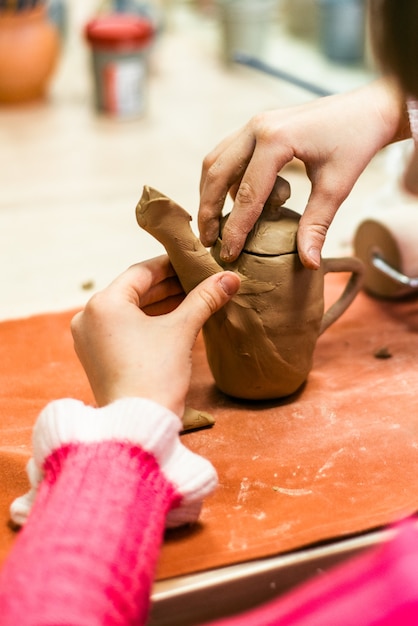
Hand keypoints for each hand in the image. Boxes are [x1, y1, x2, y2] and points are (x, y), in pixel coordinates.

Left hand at [71, 255, 239, 415]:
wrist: (137, 425)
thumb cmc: (155, 376)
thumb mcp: (181, 331)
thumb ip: (204, 299)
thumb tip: (230, 278)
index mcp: (103, 304)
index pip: (141, 272)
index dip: (172, 265)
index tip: (194, 263)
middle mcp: (89, 318)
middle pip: (135, 291)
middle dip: (169, 287)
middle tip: (199, 282)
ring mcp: (90, 340)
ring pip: (130, 311)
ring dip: (160, 305)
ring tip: (192, 300)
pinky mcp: (96, 358)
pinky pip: (124, 329)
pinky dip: (147, 323)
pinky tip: (174, 322)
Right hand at [199, 79, 407, 268]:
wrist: (369, 108)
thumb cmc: (356, 142)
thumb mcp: (337, 186)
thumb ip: (317, 224)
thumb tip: (307, 262)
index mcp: (276, 140)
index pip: (247, 193)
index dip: (236, 228)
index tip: (229, 254)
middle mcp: (256, 127)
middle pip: (217, 174)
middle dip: (209, 211)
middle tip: (208, 242)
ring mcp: (254, 124)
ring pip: (215, 161)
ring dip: (211, 193)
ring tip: (215, 225)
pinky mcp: (256, 126)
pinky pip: (227, 154)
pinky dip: (224, 179)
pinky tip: (236, 201)